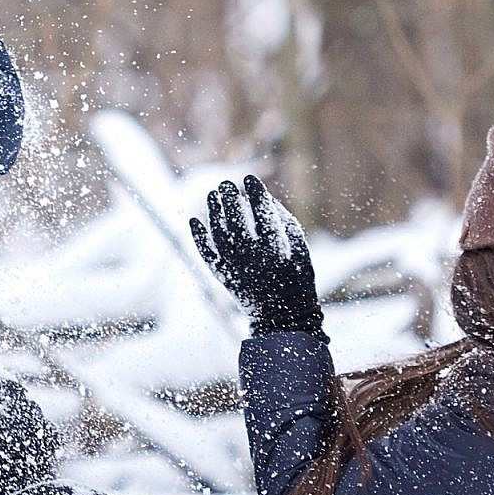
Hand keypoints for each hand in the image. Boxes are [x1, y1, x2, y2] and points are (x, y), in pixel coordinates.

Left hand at [190, 175, 326, 338]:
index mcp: (277, 251)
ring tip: (212, 194)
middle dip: (230, 199)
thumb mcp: (300, 249)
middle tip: (225, 183)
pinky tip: (193, 220)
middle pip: (237, 222)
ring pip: (219, 235)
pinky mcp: (224, 277)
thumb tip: (264, 198)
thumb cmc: (296, 277)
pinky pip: (207, 255)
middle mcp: (254, 259)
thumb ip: (285, 222)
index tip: (249, 178)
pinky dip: (198, 238)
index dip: (255, 193)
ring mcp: (236, 268)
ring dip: (214, 212)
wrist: (282, 317)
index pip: (263, 215)